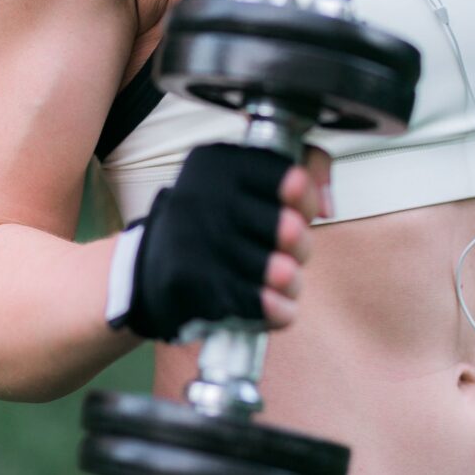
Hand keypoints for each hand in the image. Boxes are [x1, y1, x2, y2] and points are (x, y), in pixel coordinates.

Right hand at [106, 143, 331, 340]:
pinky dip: (276, 312)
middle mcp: (201, 196)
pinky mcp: (190, 283)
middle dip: (302, 246)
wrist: (148, 268)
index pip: (288, 175)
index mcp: (217, 163)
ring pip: (279, 271)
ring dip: (291, 283)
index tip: (302, 210)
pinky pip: (257, 304)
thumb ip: (299, 170)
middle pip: (289, 227)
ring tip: (285, 281)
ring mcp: (193, 240)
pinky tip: (277, 308)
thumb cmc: (211, 223)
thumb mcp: (243, 181)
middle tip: (292, 250)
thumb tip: (326, 203)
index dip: (306, 198)